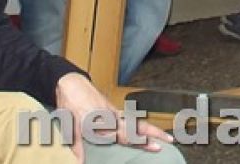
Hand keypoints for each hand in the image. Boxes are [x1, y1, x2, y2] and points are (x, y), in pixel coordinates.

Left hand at [55, 73, 174, 160]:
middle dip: (154, 134)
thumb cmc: (70, 103)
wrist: (70, 82)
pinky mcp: (111, 109)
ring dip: (149, 129)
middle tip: (170, 140)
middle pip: (137, 127)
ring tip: (163, 135)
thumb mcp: (71, 126)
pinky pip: (128, 117)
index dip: (142, 141)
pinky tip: (142, 128)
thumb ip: (78, 146)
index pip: (127, 135)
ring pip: (135, 121)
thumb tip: (81, 163)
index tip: (156, 146)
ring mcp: (113, 112)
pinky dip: (137, 124)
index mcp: (104, 123)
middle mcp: (112, 117)